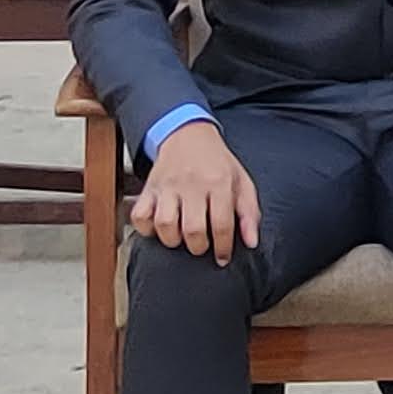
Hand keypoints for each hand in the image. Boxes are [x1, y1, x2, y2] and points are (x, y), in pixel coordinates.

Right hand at [130, 121, 259, 261]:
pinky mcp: (149, 189)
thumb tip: (251, 242)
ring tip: (181, 238)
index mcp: (219, 182)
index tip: (223, 258)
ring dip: (173, 240)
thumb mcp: (242, 181)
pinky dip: (146, 229)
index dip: (223, 247)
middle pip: (192, 228)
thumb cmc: (217, 163)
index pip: (222, 224)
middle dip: (198, 247)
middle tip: (202, 246)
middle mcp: (192, 184)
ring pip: (165, 224)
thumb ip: (249, 212)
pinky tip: (159, 229)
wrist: (188, 135)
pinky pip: (140, 216)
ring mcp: (168, 186)